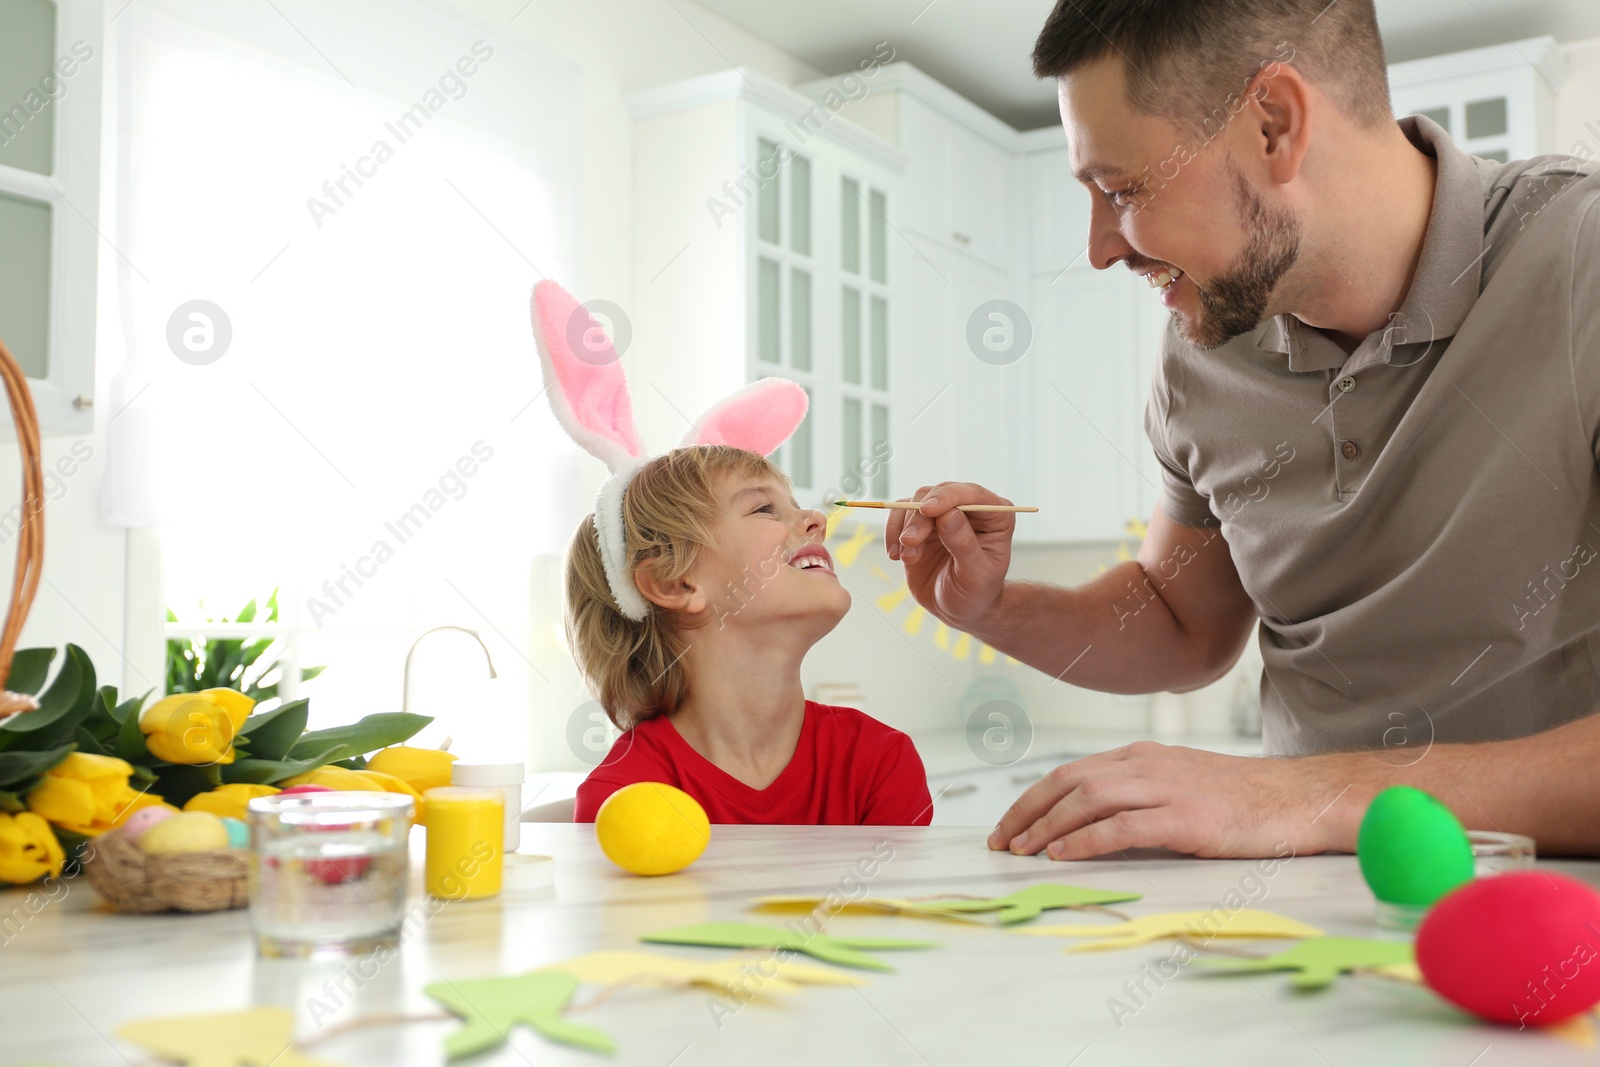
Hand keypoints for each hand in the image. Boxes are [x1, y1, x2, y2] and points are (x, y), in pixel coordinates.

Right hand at [884, 481, 1013, 631]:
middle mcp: (969, 509)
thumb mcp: (976, 576)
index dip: (948, 497)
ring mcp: (943, 514)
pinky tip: (895, 555)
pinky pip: (900, 513)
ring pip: (916, 501)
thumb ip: (964, 544)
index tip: (927, 510)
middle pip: (938, 494)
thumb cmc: (976, 593)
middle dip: (920, 517)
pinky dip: (892, 531)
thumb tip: (949, 514)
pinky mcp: (921, 523)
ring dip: (905, 527)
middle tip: (909, 543)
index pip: (971, 494)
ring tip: (908, 558)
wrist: (958, 609)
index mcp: (994, 517)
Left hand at [987, 742, 1358, 859]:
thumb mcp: (1178, 784)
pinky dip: (1085, 840)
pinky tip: (1063, 855)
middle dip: (1026, 811)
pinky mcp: (1185, 818)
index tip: (1008, 825)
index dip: (1032, 798)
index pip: (1071, 772)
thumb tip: (1087, 824)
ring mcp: (1166, 788)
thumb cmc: (1241, 798)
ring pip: (1087, 800)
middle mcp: (1146, 764)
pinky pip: (1121, 826)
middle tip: (1001, 841)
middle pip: (1067, 781)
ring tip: (1024, 850)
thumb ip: (1137, 795)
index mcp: (1141, 756)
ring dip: (1048, 826)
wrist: (1297, 799)